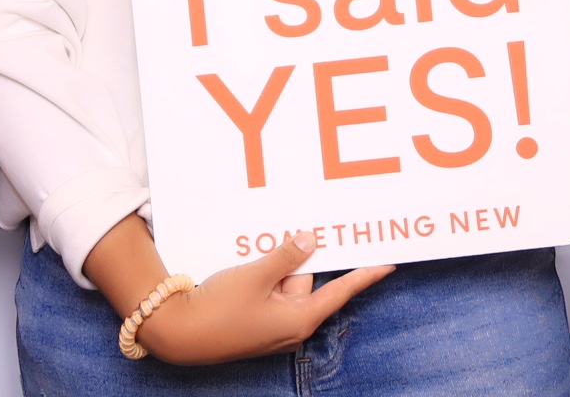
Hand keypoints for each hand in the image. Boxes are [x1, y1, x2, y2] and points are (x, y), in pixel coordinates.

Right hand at [82, 215, 390, 364]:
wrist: (180, 334)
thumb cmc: (218, 309)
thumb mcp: (255, 275)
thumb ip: (286, 256)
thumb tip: (311, 240)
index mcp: (300, 318)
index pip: (342, 291)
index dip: (365, 274)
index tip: (389, 263)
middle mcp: (293, 326)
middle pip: (309, 281)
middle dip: (296, 258)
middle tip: (287, 234)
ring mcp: (275, 327)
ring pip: (287, 284)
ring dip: (276, 266)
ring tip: (252, 256)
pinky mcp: (259, 324)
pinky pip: (272, 293)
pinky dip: (265, 277)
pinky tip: (245, 267)